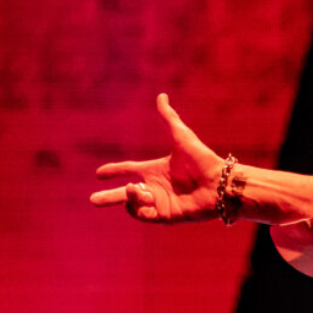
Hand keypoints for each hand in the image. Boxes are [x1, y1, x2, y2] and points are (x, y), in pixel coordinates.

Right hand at [90, 94, 224, 223]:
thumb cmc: (203, 160)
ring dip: (129, 195)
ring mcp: (160, 203)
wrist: (219, 184)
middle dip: (108, 198)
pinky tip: (146, 197)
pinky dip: (139, 207)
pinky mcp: (166, 216)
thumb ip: (169, 118)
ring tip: (137, 189)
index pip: (128, 170)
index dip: (113, 171)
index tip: (99, 174)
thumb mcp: (181, 136)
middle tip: (92, 201)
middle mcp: (155, 187)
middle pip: (124, 194)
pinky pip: (144, 216)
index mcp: (155, 170)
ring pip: (132, 204)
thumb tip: (162, 96)